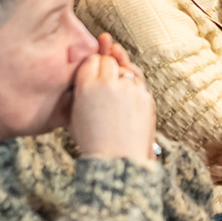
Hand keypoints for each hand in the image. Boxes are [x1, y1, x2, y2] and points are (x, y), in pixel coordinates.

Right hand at [70, 35, 157, 162]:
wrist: (118, 159)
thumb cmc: (94, 141)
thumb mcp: (76, 114)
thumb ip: (81, 90)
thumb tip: (90, 73)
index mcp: (86, 86)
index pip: (91, 60)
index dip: (93, 67)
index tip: (94, 75)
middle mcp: (108, 83)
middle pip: (109, 61)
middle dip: (107, 69)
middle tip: (106, 82)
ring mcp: (129, 89)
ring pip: (126, 70)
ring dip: (122, 77)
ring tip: (117, 96)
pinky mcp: (145, 96)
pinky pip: (139, 84)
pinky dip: (134, 89)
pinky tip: (128, 102)